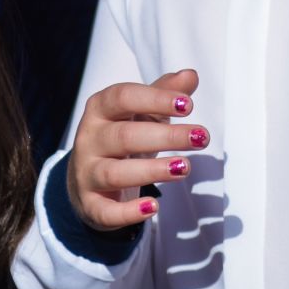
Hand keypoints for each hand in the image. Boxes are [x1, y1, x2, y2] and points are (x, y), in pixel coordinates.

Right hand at [67, 70, 206, 229]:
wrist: (87, 178)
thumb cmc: (122, 137)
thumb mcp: (141, 112)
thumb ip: (164, 93)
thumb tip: (190, 76)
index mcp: (100, 109)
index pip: (124, 97)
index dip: (155, 99)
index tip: (189, 105)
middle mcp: (89, 138)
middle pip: (124, 136)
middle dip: (165, 137)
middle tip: (202, 137)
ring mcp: (86, 172)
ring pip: (115, 173)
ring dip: (152, 170)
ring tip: (184, 168)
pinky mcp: (90, 204)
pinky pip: (105, 211)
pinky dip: (128, 212)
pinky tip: (154, 207)